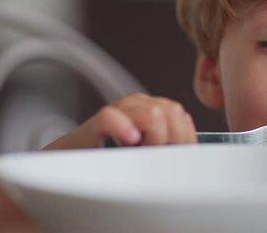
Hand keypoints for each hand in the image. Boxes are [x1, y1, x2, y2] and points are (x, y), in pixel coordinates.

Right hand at [45, 93, 196, 149]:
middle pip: (173, 114)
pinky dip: (124, 129)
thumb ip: (169, 148)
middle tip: (154, 158)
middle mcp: (138, 104)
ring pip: (154, 115)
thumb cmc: (112, 159)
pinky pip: (113, 117)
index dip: (183, 142)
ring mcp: (118, 109)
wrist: (73, 162)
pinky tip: (128, 142)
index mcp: (153, 108)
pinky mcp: (98, 121)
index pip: (182, 119)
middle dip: (169, 140)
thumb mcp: (147, 153)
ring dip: (152, 141)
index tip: (173, 160)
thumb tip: (193, 159)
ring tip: (139, 155)